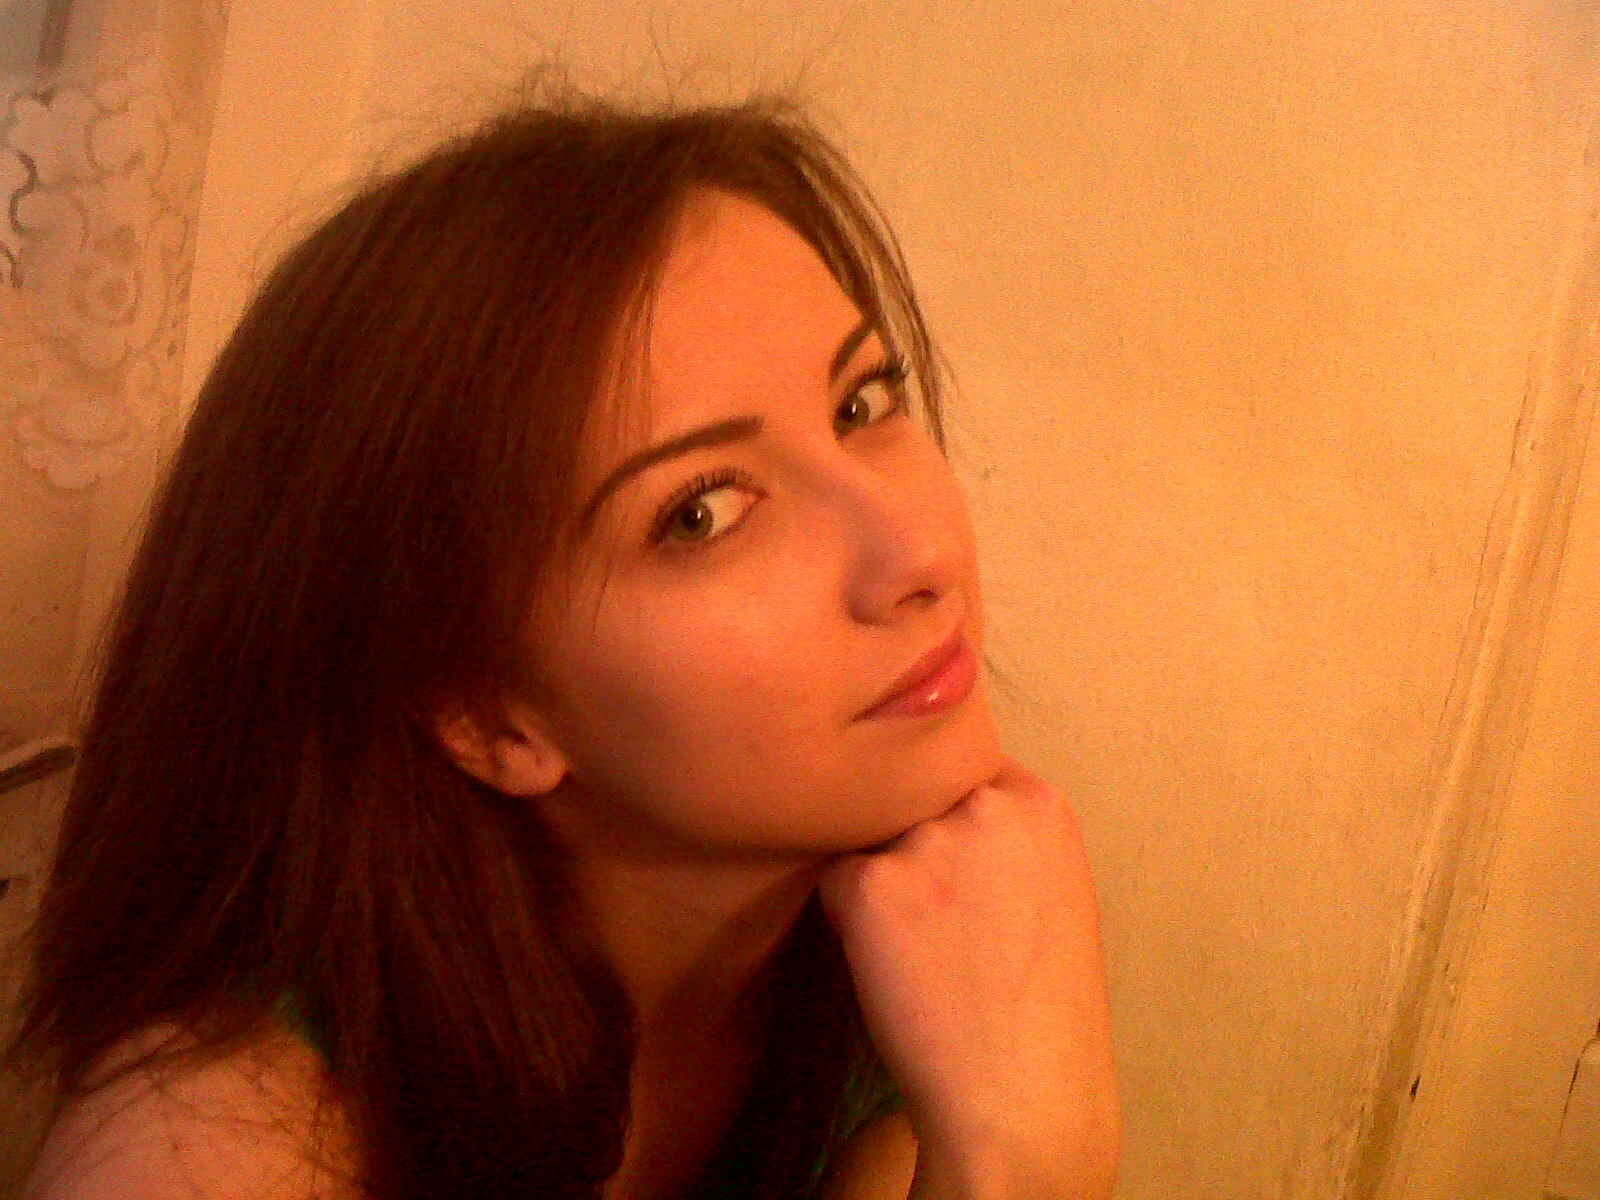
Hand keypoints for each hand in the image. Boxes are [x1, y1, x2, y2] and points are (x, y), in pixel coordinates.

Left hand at [818, 757, 1118, 1199]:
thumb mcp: (1051, 888)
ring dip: (881, 882)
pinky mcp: (871, 883)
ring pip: (869, 836)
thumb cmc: (1041, 1009)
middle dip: (912, 844)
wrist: (1023, 1097)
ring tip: (927, 952)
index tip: (962, 879)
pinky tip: (898, 968)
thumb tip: (931, 794)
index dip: (947, 822)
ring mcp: (926, 840)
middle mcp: (985, 803)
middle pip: (909, 796)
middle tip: (943, 925)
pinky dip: (850, 920)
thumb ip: (1002, 831)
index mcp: (1040, 802)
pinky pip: (835, 880)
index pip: (958, 769)